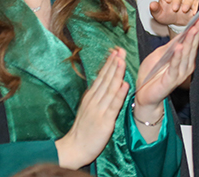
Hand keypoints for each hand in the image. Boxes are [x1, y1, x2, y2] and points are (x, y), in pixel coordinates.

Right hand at [56, 48, 128, 168]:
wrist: (74, 148)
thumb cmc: (83, 130)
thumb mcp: (89, 108)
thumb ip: (98, 96)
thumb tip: (109, 83)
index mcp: (91, 97)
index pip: (101, 77)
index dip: (109, 63)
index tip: (116, 51)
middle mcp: (94, 100)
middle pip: (105, 79)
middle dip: (114, 63)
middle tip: (120, 49)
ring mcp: (99, 109)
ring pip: (110, 88)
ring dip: (116, 73)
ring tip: (122, 60)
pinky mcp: (104, 120)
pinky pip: (113, 105)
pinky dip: (119, 94)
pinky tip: (124, 84)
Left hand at [134, 14, 198, 112]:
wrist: (142, 93)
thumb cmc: (151, 74)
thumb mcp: (160, 53)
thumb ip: (171, 45)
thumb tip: (182, 33)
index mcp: (184, 57)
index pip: (193, 39)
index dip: (198, 27)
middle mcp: (185, 64)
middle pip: (193, 44)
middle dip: (198, 30)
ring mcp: (180, 73)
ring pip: (186, 53)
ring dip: (190, 40)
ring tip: (194, 28)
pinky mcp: (171, 80)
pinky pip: (175, 66)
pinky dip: (177, 56)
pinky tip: (180, 47)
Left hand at [149, 0, 198, 26]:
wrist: (176, 23)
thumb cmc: (166, 15)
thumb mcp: (158, 14)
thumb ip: (155, 9)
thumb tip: (152, 4)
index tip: (167, 0)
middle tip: (174, 9)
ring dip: (187, 2)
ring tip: (184, 10)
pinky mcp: (195, 3)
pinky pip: (197, 2)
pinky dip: (196, 7)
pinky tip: (193, 12)